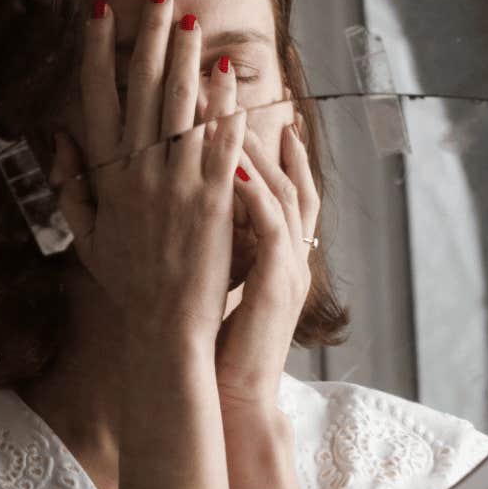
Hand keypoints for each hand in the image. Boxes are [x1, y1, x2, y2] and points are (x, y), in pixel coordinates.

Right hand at [51, 0, 245, 355]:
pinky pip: (220, 141)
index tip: (102, 12)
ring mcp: (177, 183)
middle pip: (142, 89)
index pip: (98, 100)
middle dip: (150, 37)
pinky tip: (228, 73)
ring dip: (186, 58)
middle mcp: (139, 172)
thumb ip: (72, 186)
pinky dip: (222, 105)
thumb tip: (58, 139)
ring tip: (192, 19)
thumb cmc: (129, 285)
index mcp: (108, 177)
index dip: (99, 52)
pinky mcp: (214, 198)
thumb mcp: (87, 237)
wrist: (166, 326)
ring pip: (180, 106)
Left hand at [215, 118, 320, 409]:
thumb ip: (219, 243)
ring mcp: (291, 266)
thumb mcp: (223, 283)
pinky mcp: (278, 282)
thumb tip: (194, 210)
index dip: (277, 147)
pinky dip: (254, 193)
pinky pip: (273, 226)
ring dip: (258, 151)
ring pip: (285, 193)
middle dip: (267, 131)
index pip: (287, 186)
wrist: (236, 396)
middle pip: (291, 177)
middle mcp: (293, 253)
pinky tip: (230, 165)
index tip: (261, 108)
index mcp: (280, 252)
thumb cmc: (221, 343)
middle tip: (244, 92)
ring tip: (231, 113)